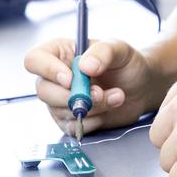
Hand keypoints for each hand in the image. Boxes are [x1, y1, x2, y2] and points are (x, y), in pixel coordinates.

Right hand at [24, 36, 163, 136]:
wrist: (142, 87)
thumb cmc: (127, 63)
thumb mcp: (120, 49)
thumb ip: (103, 52)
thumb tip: (84, 67)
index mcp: (60, 53)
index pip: (35, 60)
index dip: (47, 70)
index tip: (71, 78)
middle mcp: (55, 77)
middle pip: (43, 91)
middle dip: (73, 96)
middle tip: (100, 92)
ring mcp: (60, 100)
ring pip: (60, 111)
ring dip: (91, 108)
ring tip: (116, 96)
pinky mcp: (71, 120)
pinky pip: (72, 127)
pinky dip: (93, 121)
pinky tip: (110, 108)